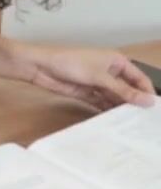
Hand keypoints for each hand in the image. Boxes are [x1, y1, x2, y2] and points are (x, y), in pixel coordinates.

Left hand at [15, 41, 156, 110]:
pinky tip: (116, 123)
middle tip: (145, 122)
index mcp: (117, 61)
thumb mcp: (100, 77)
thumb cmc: (71, 64)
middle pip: (128, 90)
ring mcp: (99, 83)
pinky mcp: (87, 93)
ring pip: (115, 98)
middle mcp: (110, 72)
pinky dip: (108, 111)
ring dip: (122, 109)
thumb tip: (149, 101)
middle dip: (135, 103)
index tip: (155, 111)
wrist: (40, 66)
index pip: (139, 79)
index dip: (147, 93)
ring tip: (133, 126)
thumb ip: (124, 91)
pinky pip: (102, 103)